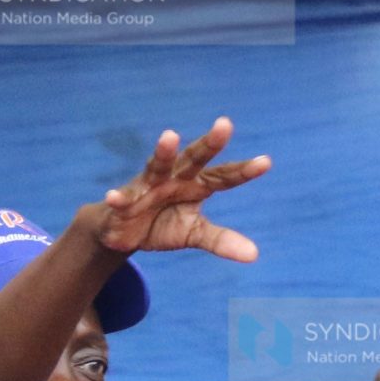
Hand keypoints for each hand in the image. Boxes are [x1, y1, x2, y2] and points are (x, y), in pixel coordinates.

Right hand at [94, 120, 269, 261]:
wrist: (123, 232)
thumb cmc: (163, 224)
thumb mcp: (194, 233)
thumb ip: (221, 240)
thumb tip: (254, 255)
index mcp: (196, 185)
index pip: (223, 176)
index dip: (243, 171)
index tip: (266, 162)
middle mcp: (174, 178)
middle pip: (194, 158)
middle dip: (208, 143)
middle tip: (225, 124)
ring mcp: (147, 186)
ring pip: (157, 166)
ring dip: (163, 153)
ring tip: (169, 137)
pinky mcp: (122, 202)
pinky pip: (121, 199)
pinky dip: (118, 198)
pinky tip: (114, 198)